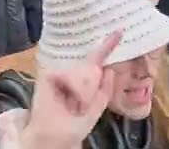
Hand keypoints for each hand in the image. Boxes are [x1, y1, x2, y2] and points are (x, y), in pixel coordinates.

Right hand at [21, 31, 120, 147]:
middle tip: (81, 105)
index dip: (107, 45)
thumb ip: (105, 87)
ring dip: (85, 94)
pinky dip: (76, 92)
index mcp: (84, 78)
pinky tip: (70, 101)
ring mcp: (60, 70)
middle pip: (93, 67)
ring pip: (85, 73)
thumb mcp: (97, 106)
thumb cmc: (74, 125)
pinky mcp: (49, 73)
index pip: (97, 59)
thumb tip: (108, 68)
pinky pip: (73, 77)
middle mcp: (71, 70)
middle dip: (93, 88)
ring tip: (75, 106)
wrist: (56, 137)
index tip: (119, 32)